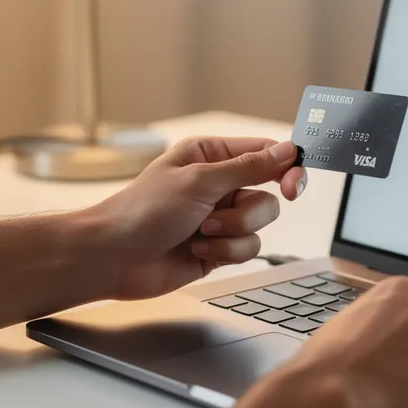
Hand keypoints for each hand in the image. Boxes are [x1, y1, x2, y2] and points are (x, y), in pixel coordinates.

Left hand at [87, 136, 306, 299]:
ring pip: (259, 225)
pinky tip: (197, 249)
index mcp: (211, 156)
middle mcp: (218, 184)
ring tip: (199, 233)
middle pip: (268, 195)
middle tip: (221, 214)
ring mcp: (219, 217)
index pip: (265, 154)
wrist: (114, 257)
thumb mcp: (200, 181)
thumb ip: (249, 167)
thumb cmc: (144, 210)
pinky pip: (247, 249)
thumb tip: (287, 150)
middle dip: (245, 211)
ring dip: (232, 232)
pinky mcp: (219, 247)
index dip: (286, 169)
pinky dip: (226, 251)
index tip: (293, 186)